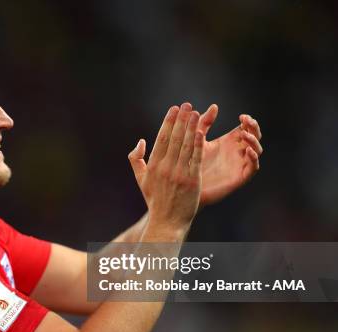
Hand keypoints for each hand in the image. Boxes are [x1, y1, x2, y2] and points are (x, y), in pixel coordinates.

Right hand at [128, 103, 203, 231]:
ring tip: (195, 113)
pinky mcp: (192, 180)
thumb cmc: (155, 199)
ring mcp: (179, 174)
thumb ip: (136, 159)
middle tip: (186, 105)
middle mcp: (165, 168)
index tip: (174, 109)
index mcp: (153, 166)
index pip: (161, 138)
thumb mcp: (140, 179)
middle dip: (181, 120)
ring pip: (186, 146)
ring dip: (191, 127)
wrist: (167, 221)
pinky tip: (202, 132)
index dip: (168, 122)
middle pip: (174, 139)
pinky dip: (198, 144)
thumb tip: (140, 141)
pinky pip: (195, 158)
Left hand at [197, 105, 262, 204]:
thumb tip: (214, 106)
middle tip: (247, 122)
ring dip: (254, 141)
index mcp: (229, 141)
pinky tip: (248, 151)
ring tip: (245, 135)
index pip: (245, 128)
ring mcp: (240, 164)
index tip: (242, 116)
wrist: (186, 185)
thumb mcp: (198, 139)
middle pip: (254, 136)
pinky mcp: (240, 177)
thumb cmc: (190, 162)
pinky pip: (253, 167)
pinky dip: (254, 158)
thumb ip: (204, 123)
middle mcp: (237, 152)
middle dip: (254, 128)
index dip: (248, 121)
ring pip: (257, 150)